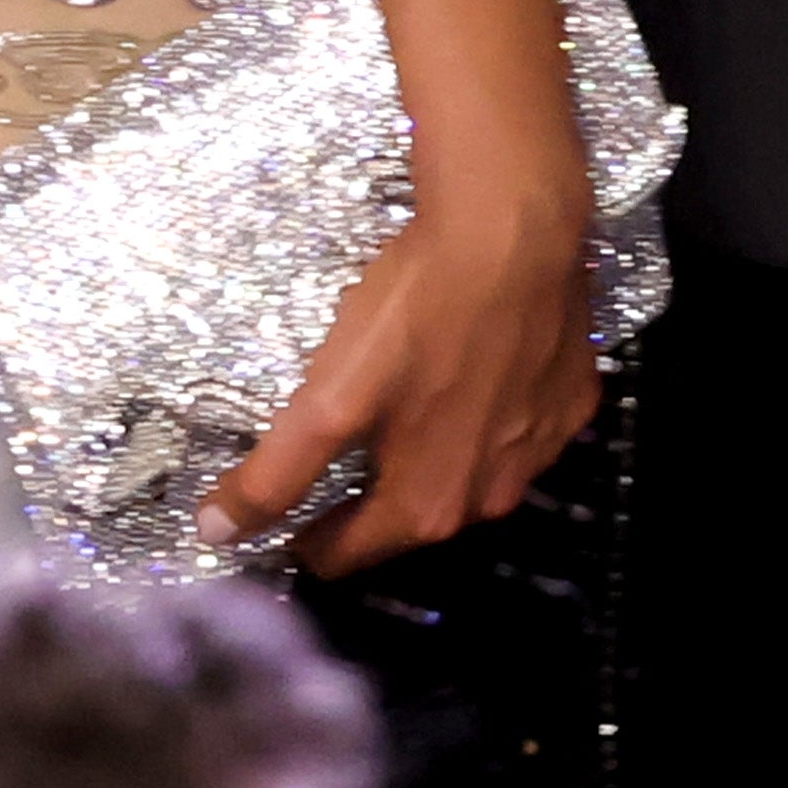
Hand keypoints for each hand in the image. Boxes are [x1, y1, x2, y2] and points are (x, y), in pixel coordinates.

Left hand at [203, 166, 601, 577]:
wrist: (515, 233)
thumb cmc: (415, 313)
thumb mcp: (329, 397)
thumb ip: (276, 473)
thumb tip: (217, 532)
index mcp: (428, 506)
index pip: (351, 554)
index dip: (309, 543)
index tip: (283, 528)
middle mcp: (491, 499)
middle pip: (410, 520)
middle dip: (368, 503)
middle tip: (335, 468)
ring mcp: (541, 452)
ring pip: (468, 479)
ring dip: (430, 463)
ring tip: (396, 423)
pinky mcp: (570, 405)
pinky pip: (517, 432)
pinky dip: (486, 422)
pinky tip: (469, 383)